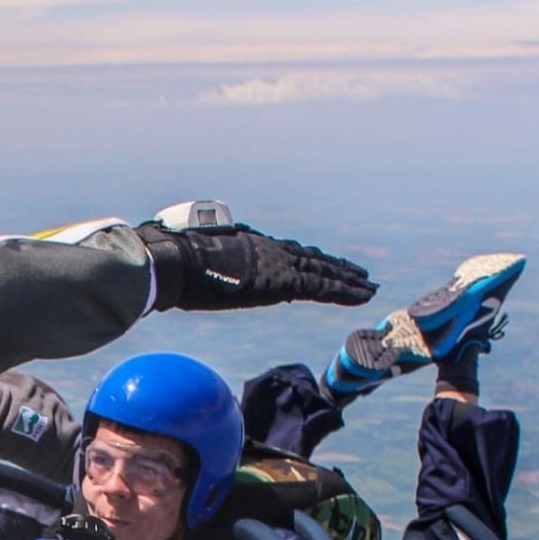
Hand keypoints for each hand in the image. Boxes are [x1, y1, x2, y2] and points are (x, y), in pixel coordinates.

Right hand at [138, 222, 375, 310]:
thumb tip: (175, 279)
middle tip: (357, 273)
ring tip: (369, 285)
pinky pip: (323, 286)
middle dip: (334, 266)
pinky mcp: (282, 280)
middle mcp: (267, 249)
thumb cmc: (170, 265)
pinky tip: (364, 294)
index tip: (318, 265)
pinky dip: (346, 290)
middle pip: (309, 257)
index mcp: (247, 245)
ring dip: (348, 278)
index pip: (283, 252)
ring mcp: (276, 262)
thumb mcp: (186, 266)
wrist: (174, 262)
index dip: (305, 259)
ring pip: (323, 270)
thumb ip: (193, 270)